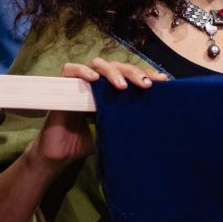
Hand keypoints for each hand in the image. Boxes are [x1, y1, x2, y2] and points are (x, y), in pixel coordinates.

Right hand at [23, 59, 167, 171]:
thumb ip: (126, 123)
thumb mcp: (112, 131)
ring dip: (112, 71)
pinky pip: (70, 70)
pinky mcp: (62, 86)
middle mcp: (96, 83)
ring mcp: (79, 83)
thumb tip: (155, 124)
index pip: (129, 76)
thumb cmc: (84, 144)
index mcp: (110, 92)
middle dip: (133, 72)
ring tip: (123, 86)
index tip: (163, 82)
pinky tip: (94, 80)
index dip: (145, 75)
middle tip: (146, 85)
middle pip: (117, 66)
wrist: (58, 157)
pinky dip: (82, 71)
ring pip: (97, 64)